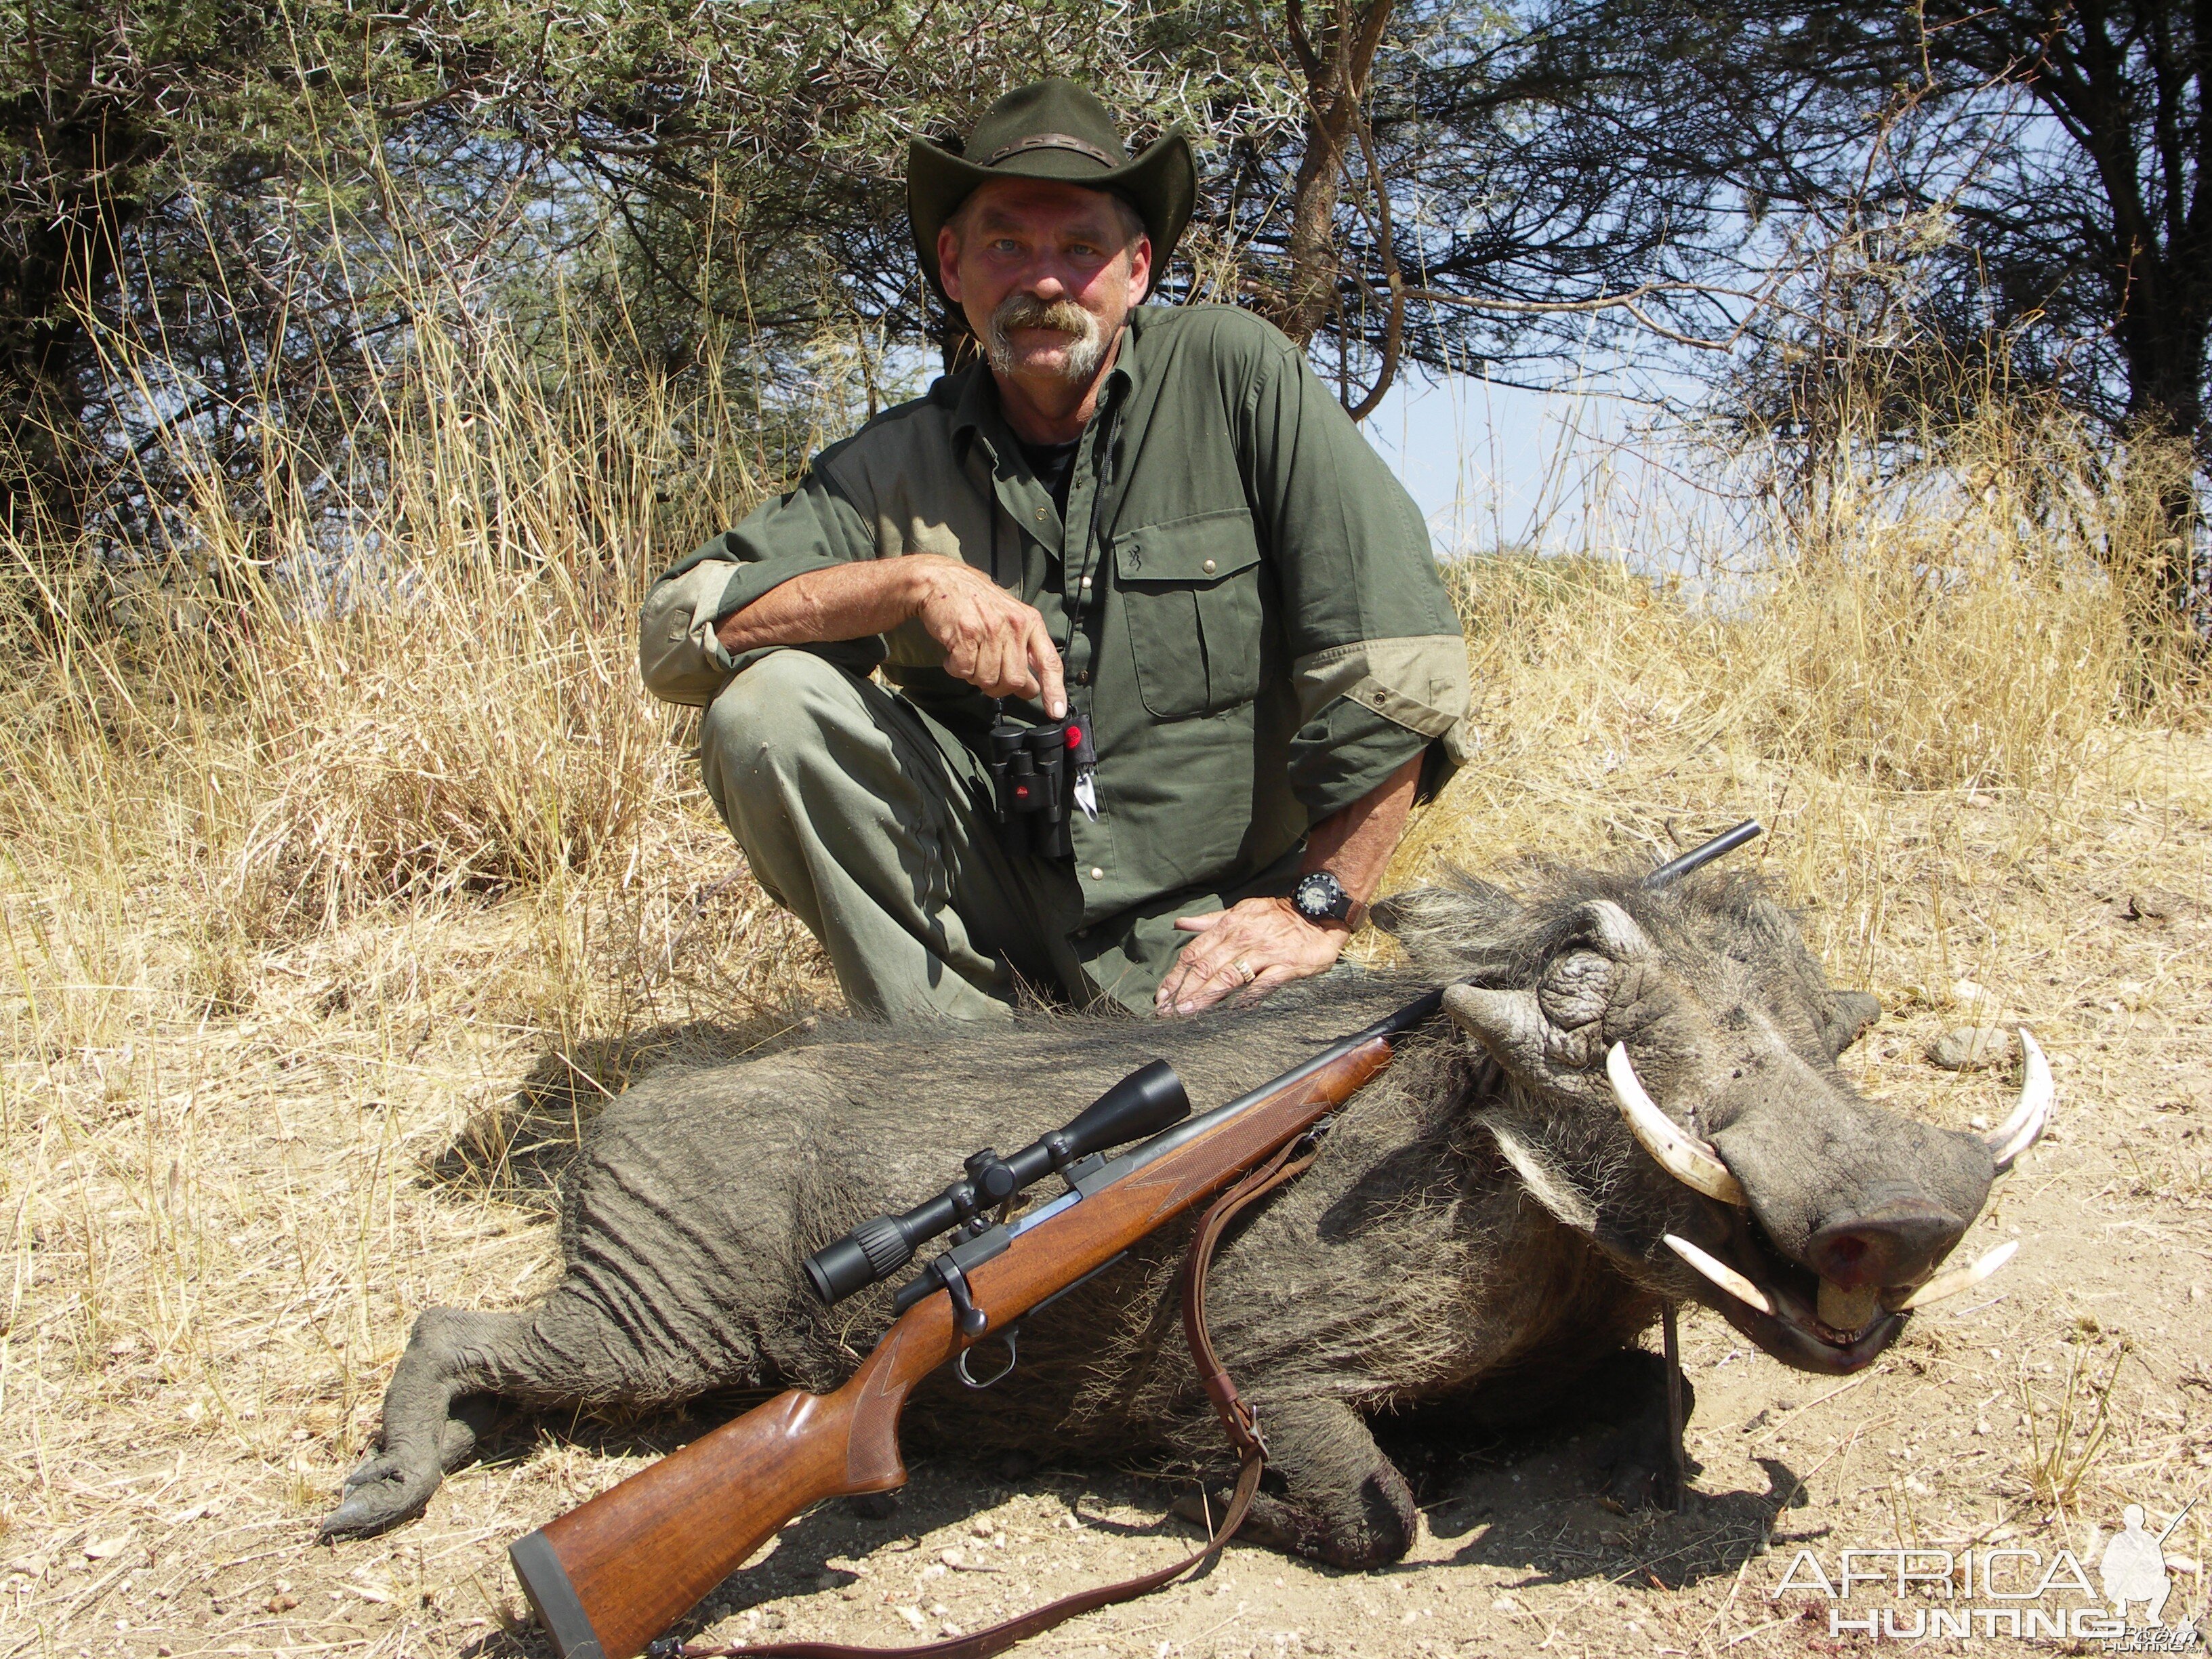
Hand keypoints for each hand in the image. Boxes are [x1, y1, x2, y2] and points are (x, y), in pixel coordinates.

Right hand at [906, 556, 1065, 714]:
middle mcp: (1014, 625)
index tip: (1056, 712)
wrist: (941, 581)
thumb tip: (1031, 689)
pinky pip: (964, 671)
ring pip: (987, 679)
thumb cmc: (976, 603)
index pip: (1049, 661)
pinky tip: (953, 653)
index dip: (1054, 690)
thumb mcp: (1009, 619)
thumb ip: (1022, 651)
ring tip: (968, 655)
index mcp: (1030, 622)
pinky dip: (955, 669)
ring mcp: (990, 629)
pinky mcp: (966, 633)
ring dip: (973, 676)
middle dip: (997, 687)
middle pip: (1014, 680)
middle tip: (984, 672)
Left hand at [1154, 898, 1346, 1016]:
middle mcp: (1242, 939)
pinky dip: (1247, 997)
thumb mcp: (1240, 911)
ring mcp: (1264, 953)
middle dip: (1183, 990)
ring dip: (1205, 995)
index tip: (1161, 995)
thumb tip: (1180, 924)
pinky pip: (1262, 984)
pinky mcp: (1286, 965)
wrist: (1318, 911)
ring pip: (1228, 976)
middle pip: (1206, 967)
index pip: (1194, 953)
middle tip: (1166, 1011)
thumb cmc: (1276, 915)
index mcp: (1229, 927)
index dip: (1176, 975)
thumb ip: (1210, 922)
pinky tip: (1232, 1010)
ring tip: (1187, 1011)